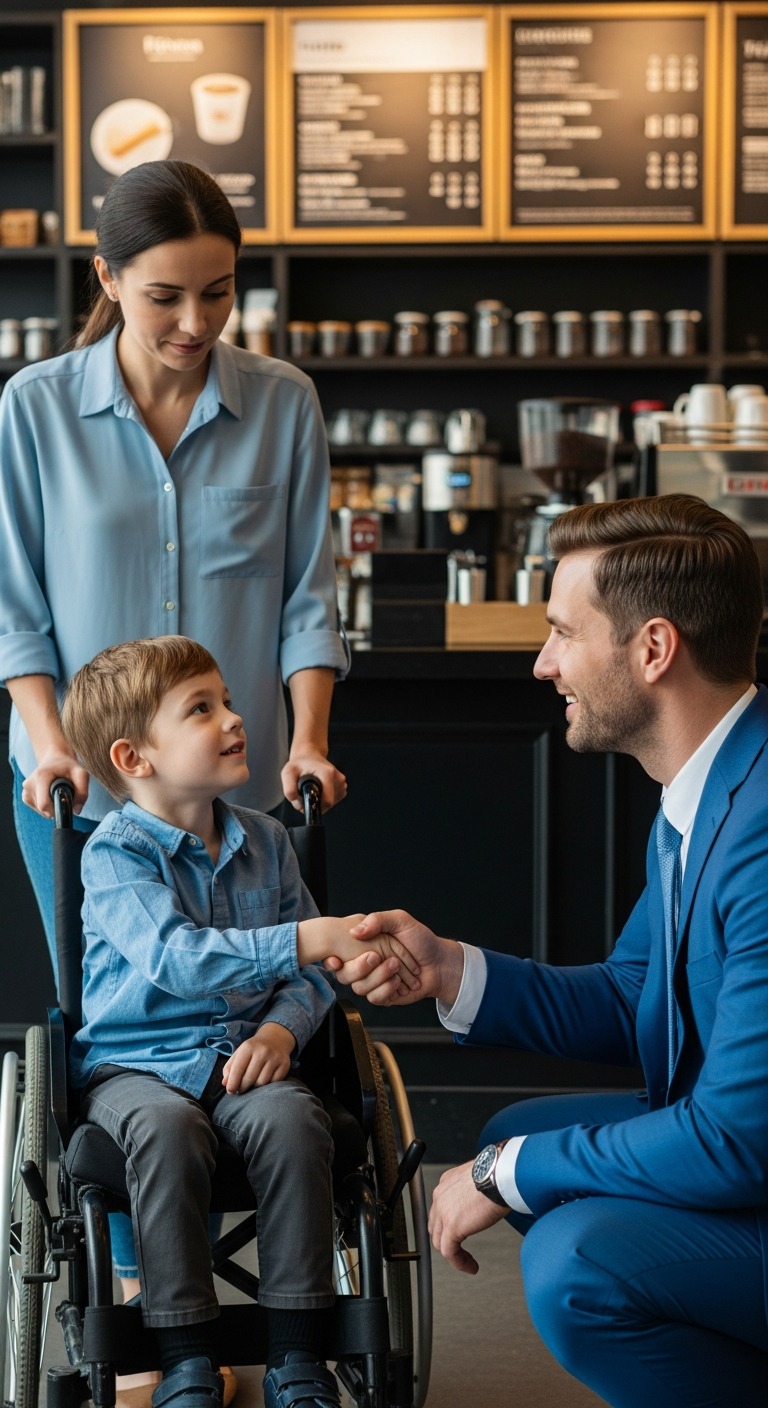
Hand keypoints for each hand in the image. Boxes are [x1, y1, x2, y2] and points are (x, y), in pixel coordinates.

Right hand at [21, 751, 89, 817]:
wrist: (55, 759)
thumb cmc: (68, 766)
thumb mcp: (81, 774)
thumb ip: (83, 792)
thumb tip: (76, 810)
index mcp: (41, 777)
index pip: (44, 804)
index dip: (57, 808)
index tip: (66, 800)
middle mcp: (29, 784)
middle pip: (44, 809)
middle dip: (56, 807)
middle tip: (63, 794)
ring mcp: (26, 790)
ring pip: (41, 811)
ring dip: (52, 805)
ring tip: (57, 792)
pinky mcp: (25, 795)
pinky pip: (38, 809)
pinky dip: (47, 806)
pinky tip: (51, 795)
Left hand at [221, 1023, 295, 1091]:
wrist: (275, 1039)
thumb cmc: (253, 1050)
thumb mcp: (239, 1053)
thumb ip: (230, 1068)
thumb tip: (225, 1083)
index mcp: (248, 1047)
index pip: (238, 1069)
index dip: (232, 1083)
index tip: (230, 1091)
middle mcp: (263, 1051)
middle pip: (249, 1078)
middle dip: (242, 1087)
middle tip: (240, 1089)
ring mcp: (275, 1057)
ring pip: (262, 1082)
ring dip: (255, 1087)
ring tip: (252, 1084)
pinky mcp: (285, 1064)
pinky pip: (274, 1083)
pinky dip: (268, 1085)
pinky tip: (264, 1080)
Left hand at [282, 754, 347, 812]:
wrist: (310, 755)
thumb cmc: (299, 764)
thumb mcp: (288, 773)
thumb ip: (289, 790)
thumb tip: (299, 805)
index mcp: (327, 773)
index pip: (327, 801)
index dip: (314, 806)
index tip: (304, 800)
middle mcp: (338, 778)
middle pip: (327, 804)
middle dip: (315, 803)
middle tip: (304, 793)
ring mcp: (342, 783)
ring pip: (330, 803)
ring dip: (319, 801)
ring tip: (311, 789)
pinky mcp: (342, 787)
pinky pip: (333, 801)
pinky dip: (324, 799)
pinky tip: (318, 789)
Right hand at [324, 910, 463, 1008]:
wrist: (439, 963)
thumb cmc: (421, 940)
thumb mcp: (401, 921)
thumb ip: (377, 920)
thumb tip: (354, 931)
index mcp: (363, 946)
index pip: (335, 955)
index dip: (331, 960)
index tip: (336, 959)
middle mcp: (365, 965)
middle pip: (344, 974)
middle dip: (358, 967)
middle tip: (376, 957)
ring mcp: (373, 982)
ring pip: (359, 988)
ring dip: (378, 977)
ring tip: (396, 966)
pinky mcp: (383, 996)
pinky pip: (374, 999)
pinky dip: (387, 989)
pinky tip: (399, 982)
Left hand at [428, 1161, 509, 1274]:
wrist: (500, 1175)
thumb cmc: (498, 1174)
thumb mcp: (480, 1179)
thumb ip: (474, 1190)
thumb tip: (483, 1200)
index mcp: (447, 1183)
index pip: (440, 1209)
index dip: (448, 1224)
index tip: (462, 1232)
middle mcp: (441, 1196)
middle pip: (436, 1226)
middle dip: (447, 1240)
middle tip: (460, 1250)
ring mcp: (443, 1212)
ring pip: (440, 1241)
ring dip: (453, 1255)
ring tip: (467, 1262)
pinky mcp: (452, 1227)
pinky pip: (449, 1252)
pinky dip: (459, 1262)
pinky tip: (470, 1266)